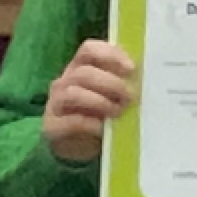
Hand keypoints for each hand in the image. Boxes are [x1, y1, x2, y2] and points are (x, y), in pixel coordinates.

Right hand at [40, 39, 133, 163]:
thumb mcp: (113, 96)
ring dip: (100, 102)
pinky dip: (89, 123)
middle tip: (129, 97)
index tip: (131, 68)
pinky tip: (103, 128)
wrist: (81, 147)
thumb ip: (123, 84)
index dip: (110, 55)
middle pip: (84, 72)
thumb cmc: (101, 115)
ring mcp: (55, 103)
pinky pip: (70, 121)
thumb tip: (144, 80)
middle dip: (110, 83)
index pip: (89, 50)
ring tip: (117, 112)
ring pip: (73, 93)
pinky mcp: (52, 126)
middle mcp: (65, 81)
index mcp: (80, 67)